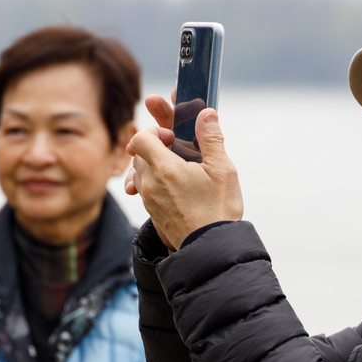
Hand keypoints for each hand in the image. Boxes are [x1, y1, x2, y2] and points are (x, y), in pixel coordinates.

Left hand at [125, 95, 242, 248]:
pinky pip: (145, 188)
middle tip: (177, 148)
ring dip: (154, 163)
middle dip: (155, 145)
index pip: (141, 138)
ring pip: (140, 171)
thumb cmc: (219, 210)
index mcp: (165, 169)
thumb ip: (212, 138)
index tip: (174, 138)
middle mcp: (150, 183)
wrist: (211, 249)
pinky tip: (175, 185)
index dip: (155, 131)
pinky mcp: (153, 212)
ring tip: (178, 167)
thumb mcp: (223, 170)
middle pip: (139, 153)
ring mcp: (149, 199)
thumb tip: (206, 113)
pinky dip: (155, 180)